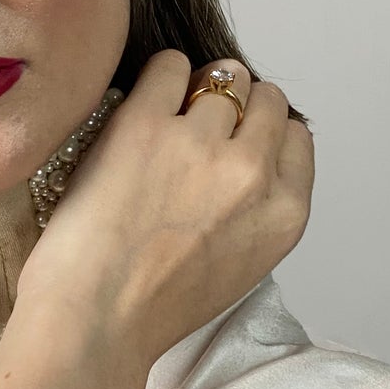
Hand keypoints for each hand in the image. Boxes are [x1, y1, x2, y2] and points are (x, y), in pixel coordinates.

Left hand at [14, 49, 313, 370]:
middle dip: (236, 106)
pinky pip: (169, 66)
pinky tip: (142, 104)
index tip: (236, 140)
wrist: (93, 322)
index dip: (263, 133)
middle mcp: (253, 174)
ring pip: (222, 78)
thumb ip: (254, 210)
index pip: (296, 137)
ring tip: (163, 122)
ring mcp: (201, 143)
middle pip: (265, 100)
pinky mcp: (147, 124)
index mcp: (284, 214)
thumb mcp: (237, 267)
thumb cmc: (149, 308)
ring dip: (195, 91)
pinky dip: (160, 76)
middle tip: (197, 127)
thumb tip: (245, 157)